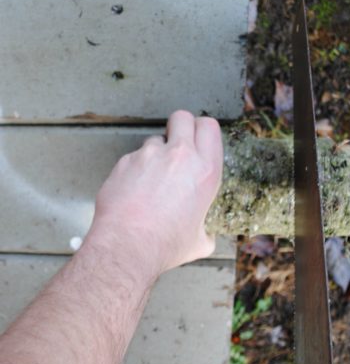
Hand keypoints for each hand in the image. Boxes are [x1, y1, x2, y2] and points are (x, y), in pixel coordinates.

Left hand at [86, 110, 222, 278]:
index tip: (199, 140)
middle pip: (182, 117)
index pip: (210, 127)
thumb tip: (205, 235)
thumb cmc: (165, 244)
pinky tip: (135, 191)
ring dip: (156, 153)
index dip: (203, 130)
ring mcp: (149, 155)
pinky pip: (134, 157)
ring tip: (152, 179)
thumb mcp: (200, 241)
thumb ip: (206, 230)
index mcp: (205, 171)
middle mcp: (179, 156)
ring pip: (155, 139)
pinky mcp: (125, 161)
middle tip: (177, 146)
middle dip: (180, 127)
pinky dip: (136, 169)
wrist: (127, 245)